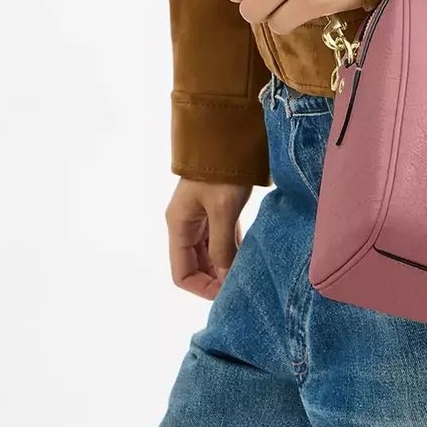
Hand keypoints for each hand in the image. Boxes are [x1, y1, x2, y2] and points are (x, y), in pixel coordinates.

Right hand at [167, 176, 249, 299]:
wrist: (228, 131)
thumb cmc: (221, 170)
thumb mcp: (223, 209)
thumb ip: (223, 246)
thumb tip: (227, 278)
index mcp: (178, 225)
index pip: (182, 274)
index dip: (202, 288)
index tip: (227, 294)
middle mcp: (186, 224)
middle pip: (196, 266)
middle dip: (215, 279)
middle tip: (242, 286)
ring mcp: (200, 216)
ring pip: (209, 253)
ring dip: (225, 266)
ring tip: (247, 274)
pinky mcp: (216, 208)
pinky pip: (221, 238)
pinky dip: (232, 250)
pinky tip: (248, 256)